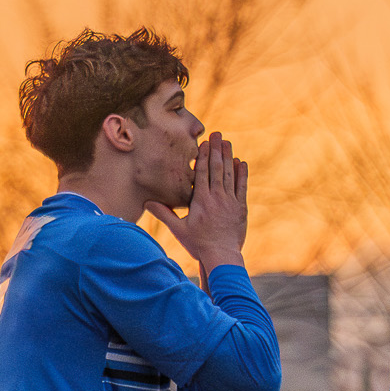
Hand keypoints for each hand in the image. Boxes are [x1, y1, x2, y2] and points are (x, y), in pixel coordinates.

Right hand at [147, 131, 247, 277]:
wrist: (222, 256)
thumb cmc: (198, 244)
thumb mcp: (178, 229)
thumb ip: (164, 213)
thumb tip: (147, 202)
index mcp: (201, 200)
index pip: (202, 173)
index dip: (203, 156)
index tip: (204, 143)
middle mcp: (217, 197)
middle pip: (217, 168)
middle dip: (216, 150)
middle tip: (217, 134)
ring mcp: (230, 201)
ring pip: (229, 174)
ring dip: (228, 157)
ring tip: (227, 142)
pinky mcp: (241, 208)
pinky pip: (242, 186)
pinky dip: (241, 174)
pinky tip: (241, 162)